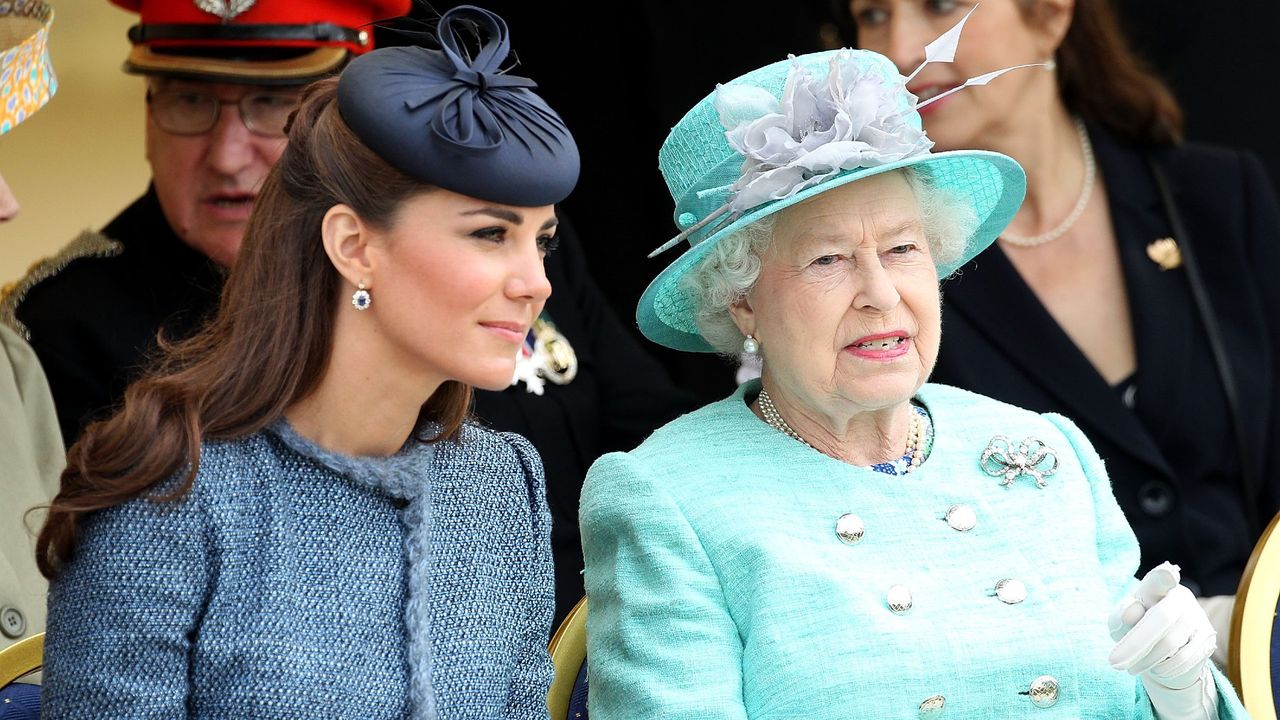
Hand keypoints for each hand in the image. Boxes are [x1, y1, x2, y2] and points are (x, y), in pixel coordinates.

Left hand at [1108, 562, 1218, 719]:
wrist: (1160, 652)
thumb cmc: (1134, 628)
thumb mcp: (1120, 622)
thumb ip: (1122, 616)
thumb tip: (1132, 610)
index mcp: (1155, 586)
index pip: (1160, 579)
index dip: (1164, 576)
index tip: (1167, 574)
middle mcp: (1181, 597)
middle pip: (1161, 618)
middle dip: (1136, 644)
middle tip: (1114, 663)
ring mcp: (1197, 616)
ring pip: (1172, 642)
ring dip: (1147, 660)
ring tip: (1132, 668)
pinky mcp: (1208, 637)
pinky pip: (1185, 658)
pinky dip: (1166, 668)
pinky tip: (1155, 669)